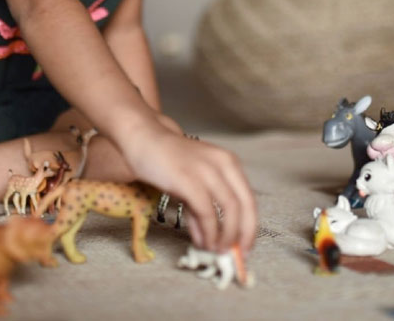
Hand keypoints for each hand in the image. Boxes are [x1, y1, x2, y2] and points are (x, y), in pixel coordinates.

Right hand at [120, 125, 256, 253]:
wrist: (143, 140)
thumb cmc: (167, 161)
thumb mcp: (191, 184)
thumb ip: (201, 210)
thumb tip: (208, 240)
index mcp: (229, 163)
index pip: (249, 199)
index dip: (250, 226)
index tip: (245, 247)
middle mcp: (223, 164)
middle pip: (245, 205)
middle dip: (243, 234)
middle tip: (235, 254)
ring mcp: (207, 170)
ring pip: (230, 209)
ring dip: (226, 236)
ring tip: (217, 251)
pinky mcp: (189, 179)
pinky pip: (207, 211)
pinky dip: (209, 231)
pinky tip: (203, 242)